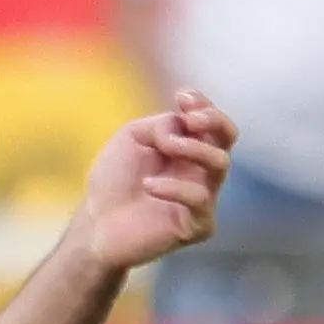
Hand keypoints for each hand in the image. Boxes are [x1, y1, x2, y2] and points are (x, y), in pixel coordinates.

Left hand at [74, 91, 235, 273]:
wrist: (95, 226)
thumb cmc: (112, 181)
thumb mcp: (132, 137)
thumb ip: (161, 124)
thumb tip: (183, 128)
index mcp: (187, 147)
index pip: (212, 121)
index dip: (203, 105)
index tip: (181, 98)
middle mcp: (200, 170)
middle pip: (228, 137)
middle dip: (214, 120)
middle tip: (190, 119)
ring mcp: (202, 197)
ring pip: (220, 163)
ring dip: (195, 148)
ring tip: (166, 147)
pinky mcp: (198, 225)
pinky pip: (199, 198)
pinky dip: (174, 187)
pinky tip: (148, 185)